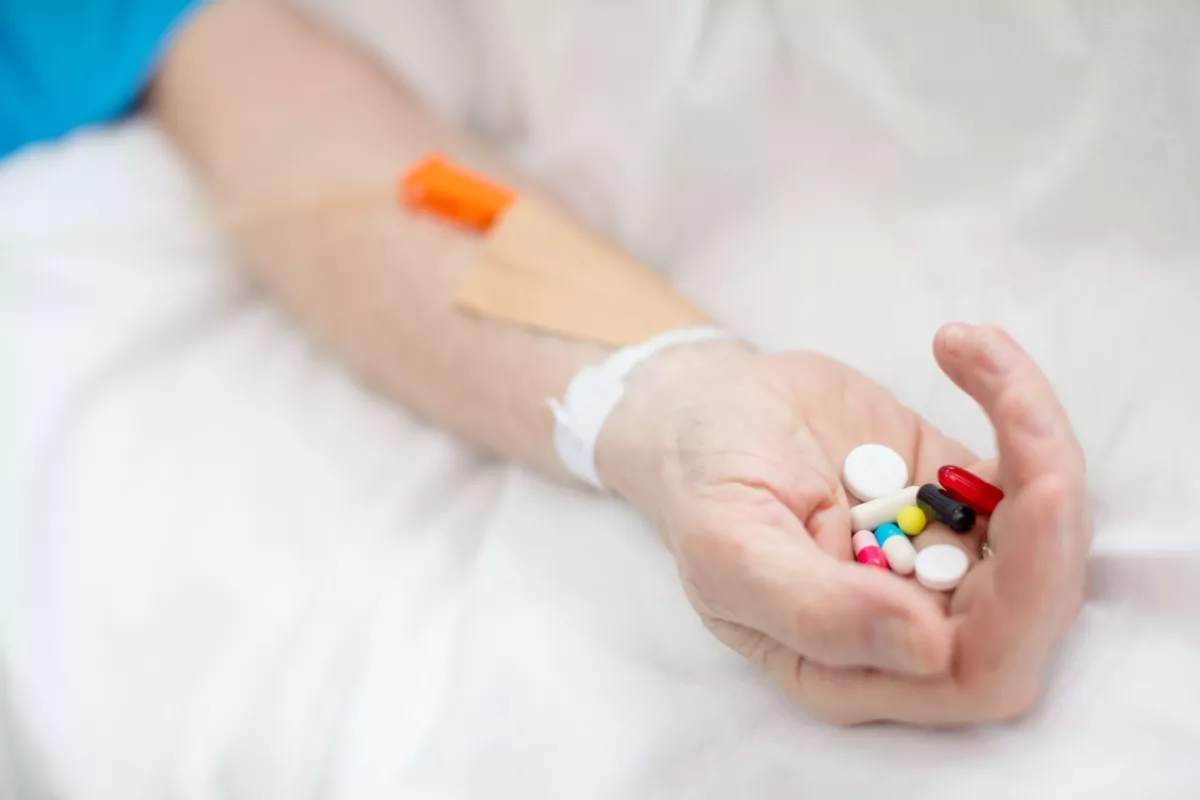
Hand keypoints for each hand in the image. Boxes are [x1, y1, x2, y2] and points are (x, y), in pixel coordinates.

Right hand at [596, 323, 1089, 723]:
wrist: (704, 412)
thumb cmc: (702, 486)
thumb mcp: (731, 548)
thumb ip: (816, 611)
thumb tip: (930, 651)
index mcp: (856, 668)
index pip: (973, 676)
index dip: (1016, 614)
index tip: (1015, 517)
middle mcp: (916, 625)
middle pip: (1034, 607)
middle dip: (1048, 522)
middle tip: (1025, 427)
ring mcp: (948, 556)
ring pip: (1048, 531)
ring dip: (1038, 439)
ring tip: (973, 353)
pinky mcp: (966, 492)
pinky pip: (1029, 461)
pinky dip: (1015, 396)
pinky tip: (962, 347)